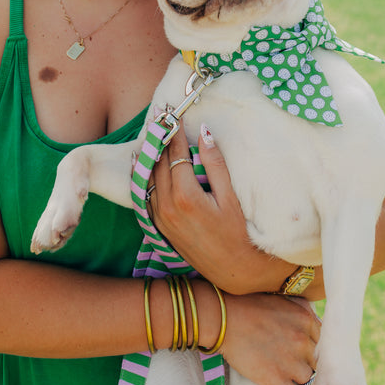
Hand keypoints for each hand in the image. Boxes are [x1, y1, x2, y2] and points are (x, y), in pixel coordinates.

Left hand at [149, 122, 294, 294]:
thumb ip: (215, 163)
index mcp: (185, 196)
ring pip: (148, 179)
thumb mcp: (230, 196)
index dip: (174, 133)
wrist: (234, 269)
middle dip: (160, 139)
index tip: (172, 114)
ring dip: (151, 156)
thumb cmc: (238, 232)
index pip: (175, 155)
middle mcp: (167, 206)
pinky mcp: (160, 226)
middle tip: (160, 118)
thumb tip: (203, 133)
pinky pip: (146, 195)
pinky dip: (146, 176)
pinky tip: (147, 165)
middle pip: (158, 163)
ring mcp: (161, 218)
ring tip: (153, 135)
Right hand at [222, 292, 320, 384]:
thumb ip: (303, 310)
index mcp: (306, 320)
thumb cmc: (249, 305)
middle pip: (321, 364)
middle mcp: (303, 341)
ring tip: (293, 382)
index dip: (317, 351)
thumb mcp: (283, 300)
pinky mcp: (274, 379)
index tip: (308, 354)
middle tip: (299, 368)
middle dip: (312, 367)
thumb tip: (316, 321)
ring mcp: (290, 362)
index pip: (325, 344)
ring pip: (312, 384)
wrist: (223, 316)